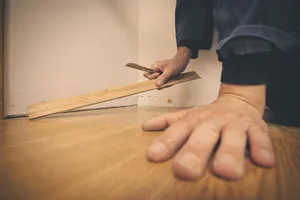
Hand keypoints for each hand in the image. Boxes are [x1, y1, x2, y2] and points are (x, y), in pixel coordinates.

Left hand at [142, 93, 274, 180]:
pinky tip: (263, 162)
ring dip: (229, 152)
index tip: (153, 156)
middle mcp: (213, 121)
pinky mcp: (256, 127)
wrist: (238, 101)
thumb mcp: (188, 116)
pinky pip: (260, 138)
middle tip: (185, 171)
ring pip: (233, 137)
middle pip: (203, 134)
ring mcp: (235, 124)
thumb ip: (168, 122)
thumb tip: (144, 126)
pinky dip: (262, 148)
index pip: (178, 130)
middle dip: (195, 151)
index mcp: (194, 120)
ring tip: (226, 172)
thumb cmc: (208, 116)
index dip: (166, 142)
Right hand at [144, 47, 190, 86]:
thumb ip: (163, 78)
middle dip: (159, 81)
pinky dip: (166, 83)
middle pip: (151, 80)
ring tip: (170, 78)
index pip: (146, 74)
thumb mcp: (169, 71)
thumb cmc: (176, 64)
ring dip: (164, 83)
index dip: (151, 77)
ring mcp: (159, 74)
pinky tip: (171, 80)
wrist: (182, 63)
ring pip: (157, 82)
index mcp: (155, 66)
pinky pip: (162, 82)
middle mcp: (156, 70)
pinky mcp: (162, 77)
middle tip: (166, 78)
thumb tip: (157, 84)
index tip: (158, 75)